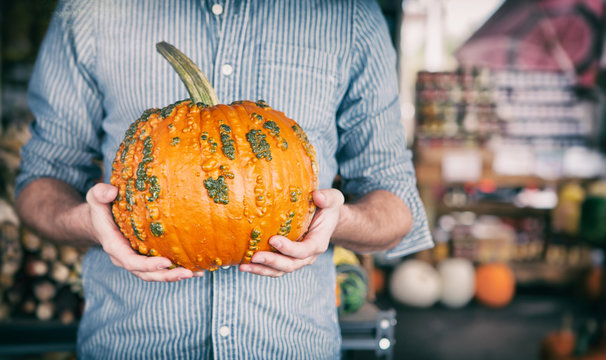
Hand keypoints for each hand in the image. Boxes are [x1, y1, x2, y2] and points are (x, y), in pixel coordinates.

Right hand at [86, 183, 200, 281]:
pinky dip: (177, 269)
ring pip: (155, 274)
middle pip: (146, 274)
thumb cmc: (100, 207)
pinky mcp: (146, 257)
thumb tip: (111, 191)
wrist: (99, 221)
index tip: (166, 262)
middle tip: (187, 273)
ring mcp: (136, 259)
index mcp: (114, 246)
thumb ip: (100, 193)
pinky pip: (161, 268)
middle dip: (167, 275)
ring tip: (197, 273)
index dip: (147, 265)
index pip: (130, 261)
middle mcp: (125, 258)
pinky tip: (197, 268)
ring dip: (175, 276)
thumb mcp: (96, 198)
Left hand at [239, 188, 344, 276]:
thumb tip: (317, 196)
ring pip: (279, 271)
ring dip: (261, 269)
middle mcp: (307, 255)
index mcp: (318, 243)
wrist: (325, 218)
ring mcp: (296, 259)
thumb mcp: (333, 199)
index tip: (273, 240)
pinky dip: (258, 268)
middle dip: (272, 262)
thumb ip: (327, 198)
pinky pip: (272, 268)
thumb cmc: (327, 207)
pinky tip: (243, 264)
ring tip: (244, 266)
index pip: (304, 250)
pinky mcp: (286, 259)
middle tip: (255, 256)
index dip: (289, 248)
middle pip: (290, 265)